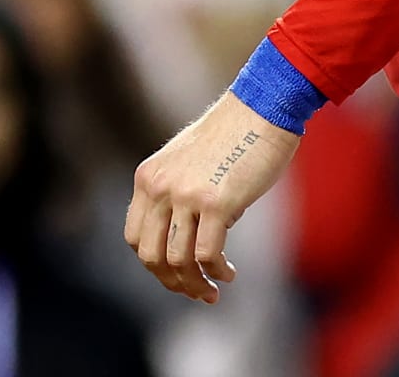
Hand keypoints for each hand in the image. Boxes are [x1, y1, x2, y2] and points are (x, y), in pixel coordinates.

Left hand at [124, 93, 297, 303]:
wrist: (264, 107)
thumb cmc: (235, 132)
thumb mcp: (188, 161)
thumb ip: (177, 193)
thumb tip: (189, 239)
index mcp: (148, 177)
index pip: (135, 237)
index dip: (154, 263)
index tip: (176, 272)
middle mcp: (160, 188)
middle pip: (150, 256)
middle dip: (172, 282)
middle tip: (195, 290)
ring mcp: (186, 195)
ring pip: (177, 260)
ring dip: (195, 283)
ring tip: (213, 289)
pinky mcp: (217, 202)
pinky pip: (207, 253)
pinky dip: (216, 271)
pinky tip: (229, 273)